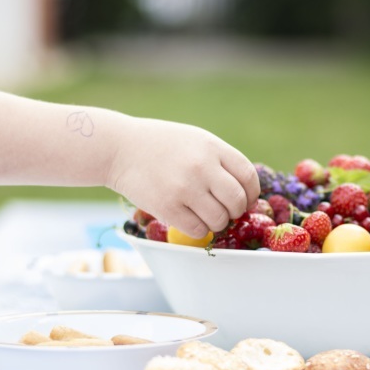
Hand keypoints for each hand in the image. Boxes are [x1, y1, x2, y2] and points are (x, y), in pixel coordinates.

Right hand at [108, 117, 259, 237]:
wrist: (118, 148)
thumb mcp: (195, 140)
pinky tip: (189, 219)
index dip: (251, 193)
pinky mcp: (167, 207)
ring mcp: (185, 188)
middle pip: (238, 201)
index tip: (245, 199)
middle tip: (225, 211)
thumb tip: (245, 191)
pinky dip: (198, 230)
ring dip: (217, 223)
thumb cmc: (160, 145)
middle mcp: (202, 167)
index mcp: (212, 147)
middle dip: (236, 211)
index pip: (248, 177)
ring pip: (219, 220)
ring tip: (205, 215)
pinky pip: (198, 230)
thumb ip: (220, 160)